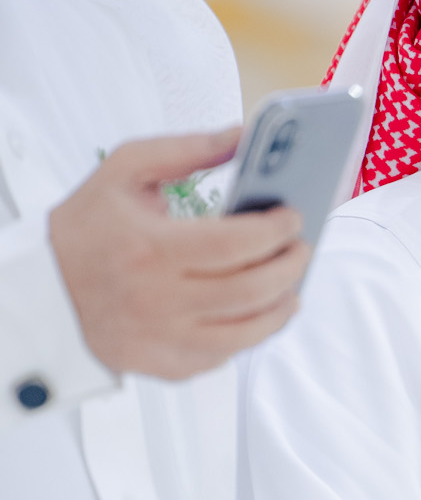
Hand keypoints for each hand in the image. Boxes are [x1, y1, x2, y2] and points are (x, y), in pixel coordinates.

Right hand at [48, 130, 309, 379]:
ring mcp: (161, 339)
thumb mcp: (124, 171)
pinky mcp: (161, 365)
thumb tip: (243, 135)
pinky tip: (256, 315)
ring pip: (246, 334)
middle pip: (251, 291)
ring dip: (281, 309)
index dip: (276, 230)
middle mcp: (158, 299)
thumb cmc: (85, 228)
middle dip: (290, 267)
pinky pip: (221, 359)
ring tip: (292, 287)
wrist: (41, 288)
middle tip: (301, 249)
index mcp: (151, 248)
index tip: (293, 217)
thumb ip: (186, 149)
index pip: (236, 244)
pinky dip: (247, 337)